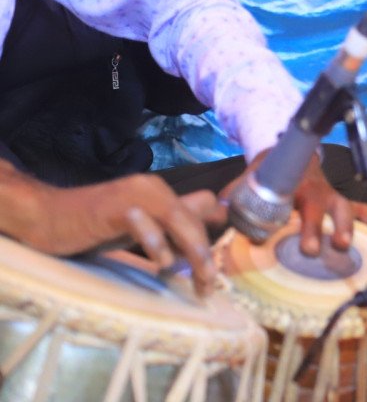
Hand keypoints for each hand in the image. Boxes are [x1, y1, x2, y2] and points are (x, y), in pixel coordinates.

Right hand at [16, 170, 226, 296]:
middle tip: (209, 286)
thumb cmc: (93, 225)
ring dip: (193, 251)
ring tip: (200, 280)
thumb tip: (214, 219)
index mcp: (161, 191)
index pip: (202, 211)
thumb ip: (171, 224)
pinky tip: (163, 264)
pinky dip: (157, 242)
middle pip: (193, 219)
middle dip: (206, 254)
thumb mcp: (140, 226)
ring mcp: (133, 195)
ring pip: (177, 219)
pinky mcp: (113, 208)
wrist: (44, 217)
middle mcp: (153, 187)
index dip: (211, 239)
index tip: (213, 273)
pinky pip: (143, 222)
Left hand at [233, 151, 366, 256]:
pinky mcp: (343, 202)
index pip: (289, 200)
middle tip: (310, 250)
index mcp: (294, 184)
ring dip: (347, 227)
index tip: (267, 238)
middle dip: (316, 228)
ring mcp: (333, 197)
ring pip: (346, 209)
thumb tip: (219, 206)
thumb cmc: (274, 170)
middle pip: (321, 208)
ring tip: (344, 247)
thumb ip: (237, 190)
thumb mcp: (253, 174)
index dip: (279, 218)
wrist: (297, 153)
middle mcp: (318, 191)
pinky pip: (362, 210)